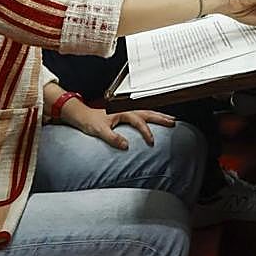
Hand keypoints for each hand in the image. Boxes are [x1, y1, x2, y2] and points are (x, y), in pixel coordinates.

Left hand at [60, 101, 174, 149]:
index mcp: (122, 112)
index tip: (152, 141)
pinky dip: (152, 116)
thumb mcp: (100, 131)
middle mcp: (127, 110)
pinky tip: (156, 120)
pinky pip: (142, 114)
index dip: (146, 131)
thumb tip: (126, 146)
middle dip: (161, 117)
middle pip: (148, 112)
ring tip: (170, 119)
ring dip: (159, 115)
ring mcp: (127, 111)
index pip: (139, 121)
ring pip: (147, 111)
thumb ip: (113, 138)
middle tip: (173, 122)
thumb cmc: (90, 121)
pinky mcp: (126, 114)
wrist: (82, 116)